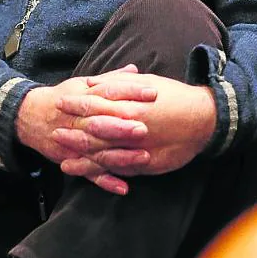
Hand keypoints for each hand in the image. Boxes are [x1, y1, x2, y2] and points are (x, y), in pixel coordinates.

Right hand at [16, 65, 153, 194]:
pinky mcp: (72, 160)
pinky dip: (105, 181)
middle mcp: (79, 120)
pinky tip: (123, 188)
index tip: (152, 92)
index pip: (109, 92)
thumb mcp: (83, 84)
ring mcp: (75, 142)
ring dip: (120, 156)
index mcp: (85, 98)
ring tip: (143, 157)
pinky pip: (89, 173)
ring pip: (98, 151)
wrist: (30, 117)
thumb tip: (135, 70)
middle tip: (145, 128)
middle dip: (122, 126)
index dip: (130, 92)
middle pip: (102, 123)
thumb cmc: (62, 98)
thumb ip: (110, 79)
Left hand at [52, 72, 216, 181]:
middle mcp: (129, 128)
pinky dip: (105, 174)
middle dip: (72, 134)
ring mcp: (138, 148)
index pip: (93, 104)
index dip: (75, 104)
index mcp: (128, 105)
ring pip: (104, 156)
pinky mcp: (147, 163)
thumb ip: (117, 82)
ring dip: (83, 159)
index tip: (59, 103)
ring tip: (63, 162)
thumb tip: (91, 83)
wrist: (203, 119)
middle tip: (53, 133)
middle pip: (94, 133)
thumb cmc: (173, 96)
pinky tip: (92, 176)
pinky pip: (121, 170)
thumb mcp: (144, 82)